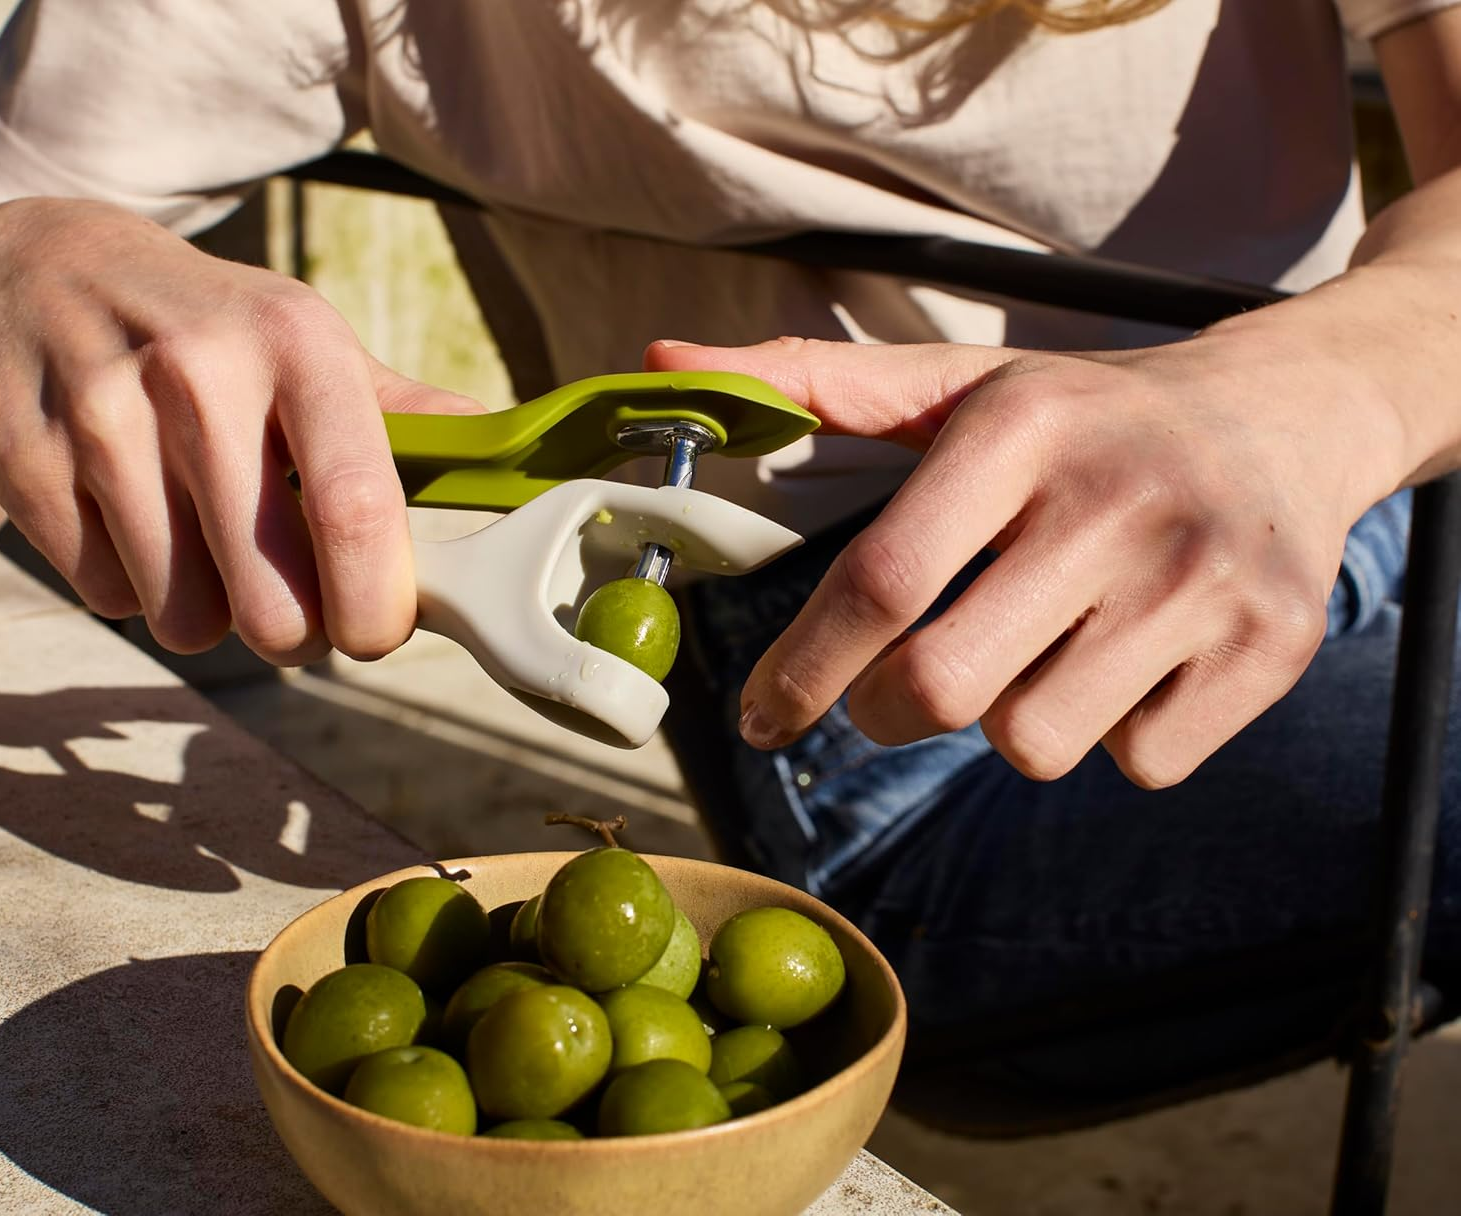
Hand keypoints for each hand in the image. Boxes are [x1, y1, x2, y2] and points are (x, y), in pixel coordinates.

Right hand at [0, 198, 482, 663]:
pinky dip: (133, 589)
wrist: (39, 267)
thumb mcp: (308, 342)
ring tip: (205, 547)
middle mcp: (198, 373)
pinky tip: (133, 522)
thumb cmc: (209, 326)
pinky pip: (110, 598)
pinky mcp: (24, 461)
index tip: (377, 631)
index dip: (377, 606)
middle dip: (296, 634)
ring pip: (187, 616)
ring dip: (209, 614)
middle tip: (293, 611)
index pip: (357, 511)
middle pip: (274, 598)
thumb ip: (406, 418)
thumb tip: (502, 460)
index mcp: (296, 344)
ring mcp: (101, 416)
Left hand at [645, 333, 1404, 786]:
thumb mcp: (959, 384)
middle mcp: (1117, 501)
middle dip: (884, 712)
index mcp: (1021, 429)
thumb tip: (658, 364)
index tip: (758, 717)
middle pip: (942, 690)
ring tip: (1040, 645)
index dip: (802, 670)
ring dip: (1006, 720)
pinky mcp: (1272, 649)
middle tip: (892, 690)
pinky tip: (1126, 663)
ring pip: (1034, 744)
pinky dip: (1108, 735)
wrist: (1287, 418)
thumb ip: (811, 384)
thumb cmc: (1086, 415)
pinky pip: (1136, 764)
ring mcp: (1204, 581)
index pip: (881, 582)